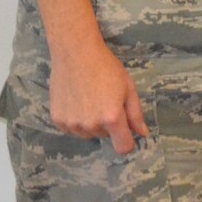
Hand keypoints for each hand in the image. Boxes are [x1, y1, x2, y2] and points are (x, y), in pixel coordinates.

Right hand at [47, 37, 148, 154]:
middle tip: (106, 101)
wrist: (75, 54)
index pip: (123, 147)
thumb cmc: (107, 68)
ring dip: (92, 123)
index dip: (128, 142)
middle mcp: (91, 125)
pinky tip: (78, 101)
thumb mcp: (128, 88)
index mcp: (112, 117)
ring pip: (89, 134)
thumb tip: (143, 134)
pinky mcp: (58, 120)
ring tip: (91, 99)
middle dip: (109, 125)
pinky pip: (72, 129)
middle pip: (106, 137)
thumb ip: (136, 114)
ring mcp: (72, 124)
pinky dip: (77, 120)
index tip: (127, 133)